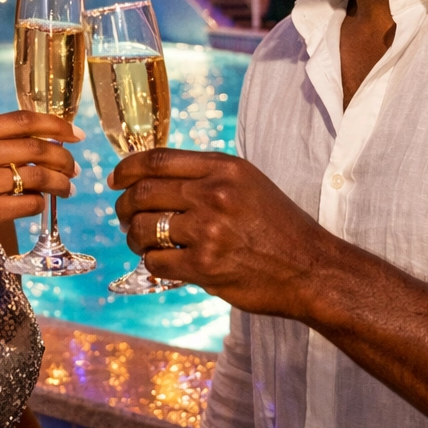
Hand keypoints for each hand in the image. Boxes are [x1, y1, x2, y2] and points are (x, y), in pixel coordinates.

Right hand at [0, 110, 81, 267]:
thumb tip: (47, 137)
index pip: (21, 120)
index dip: (55, 124)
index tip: (76, 134)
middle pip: (35, 148)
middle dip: (63, 158)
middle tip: (74, 168)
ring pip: (37, 177)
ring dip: (60, 184)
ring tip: (67, 189)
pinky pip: (29, 204)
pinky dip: (40, 204)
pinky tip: (38, 205)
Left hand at [111, 149, 324, 317]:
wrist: (311, 268)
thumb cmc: (280, 227)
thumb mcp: (248, 184)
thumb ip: (208, 177)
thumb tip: (155, 179)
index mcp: (223, 168)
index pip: (157, 159)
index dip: (126, 169)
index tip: (115, 180)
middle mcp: (214, 193)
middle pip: (143, 192)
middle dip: (124, 206)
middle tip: (124, 217)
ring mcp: (208, 230)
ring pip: (144, 228)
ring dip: (134, 238)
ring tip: (141, 243)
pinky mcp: (206, 266)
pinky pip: (156, 261)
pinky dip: (151, 263)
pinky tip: (162, 264)